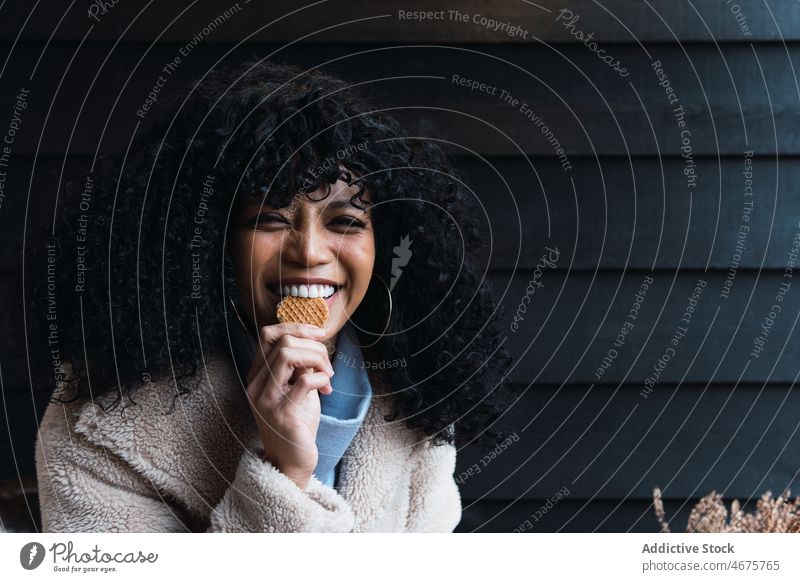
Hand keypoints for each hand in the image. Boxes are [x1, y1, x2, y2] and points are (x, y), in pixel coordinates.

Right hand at [244, 322, 332, 488]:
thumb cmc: (298, 422)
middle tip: (328, 364)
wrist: (292, 461)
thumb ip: (299, 365)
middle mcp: (255, 384)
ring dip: (316, 359)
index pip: (267, 334)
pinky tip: (326, 388)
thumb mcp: (296, 387)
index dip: (295, 326)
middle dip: (313, 346)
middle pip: (282, 342)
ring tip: (327, 375)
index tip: (319, 334)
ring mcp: (266, 399)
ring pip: (288, 355)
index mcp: (257, 375)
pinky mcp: (282, 414)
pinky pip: (303, 381)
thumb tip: (314, 339)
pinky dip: (320, 378)